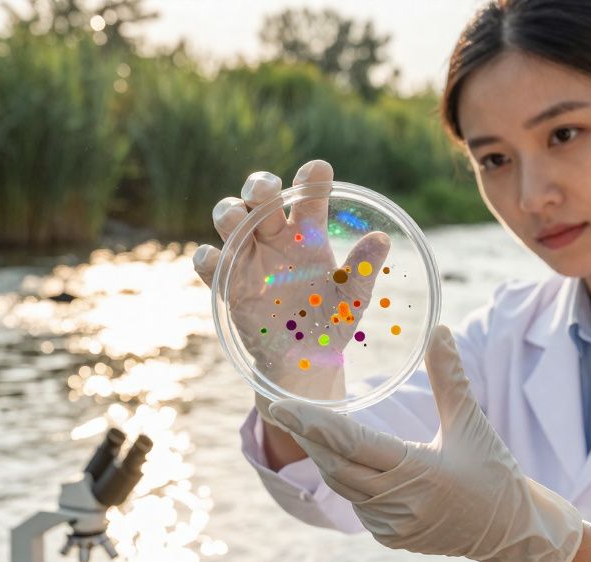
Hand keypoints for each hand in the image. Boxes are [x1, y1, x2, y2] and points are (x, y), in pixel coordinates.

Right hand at [193, 160, 390, 412]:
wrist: (303, 361)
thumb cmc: (330, 322)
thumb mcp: (352, 299)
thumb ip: (363, 269)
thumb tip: (382, 240)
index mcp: (308, 234)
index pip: (308, 196)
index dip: (310, 178)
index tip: (317, 170)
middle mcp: (276, 239)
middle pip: (260, 197)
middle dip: (259, 185)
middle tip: (264, 190)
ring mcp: (249, 258)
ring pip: (230, 220)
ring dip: (229, 212)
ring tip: (237, 218)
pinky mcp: (228, 284)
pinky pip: (209, 264)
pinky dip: (207, 257)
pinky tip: (214, 258)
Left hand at [264, 325, 584, 561]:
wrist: (509, 532)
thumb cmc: (493, 473)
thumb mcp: (473, 424)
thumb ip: (450, 378)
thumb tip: (440, 330)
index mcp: (419, 473)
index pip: (352, 444)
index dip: (313, 424)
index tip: (280, 405)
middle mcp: (399, 503)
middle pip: (335, 464)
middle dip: (305, 435)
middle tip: (276, 407)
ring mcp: (391, 525)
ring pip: (341, 484)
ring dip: (322, 455)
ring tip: (299, 424)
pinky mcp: (389, 536)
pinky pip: (356, 501)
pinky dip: (344, 476)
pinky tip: (334, 456)